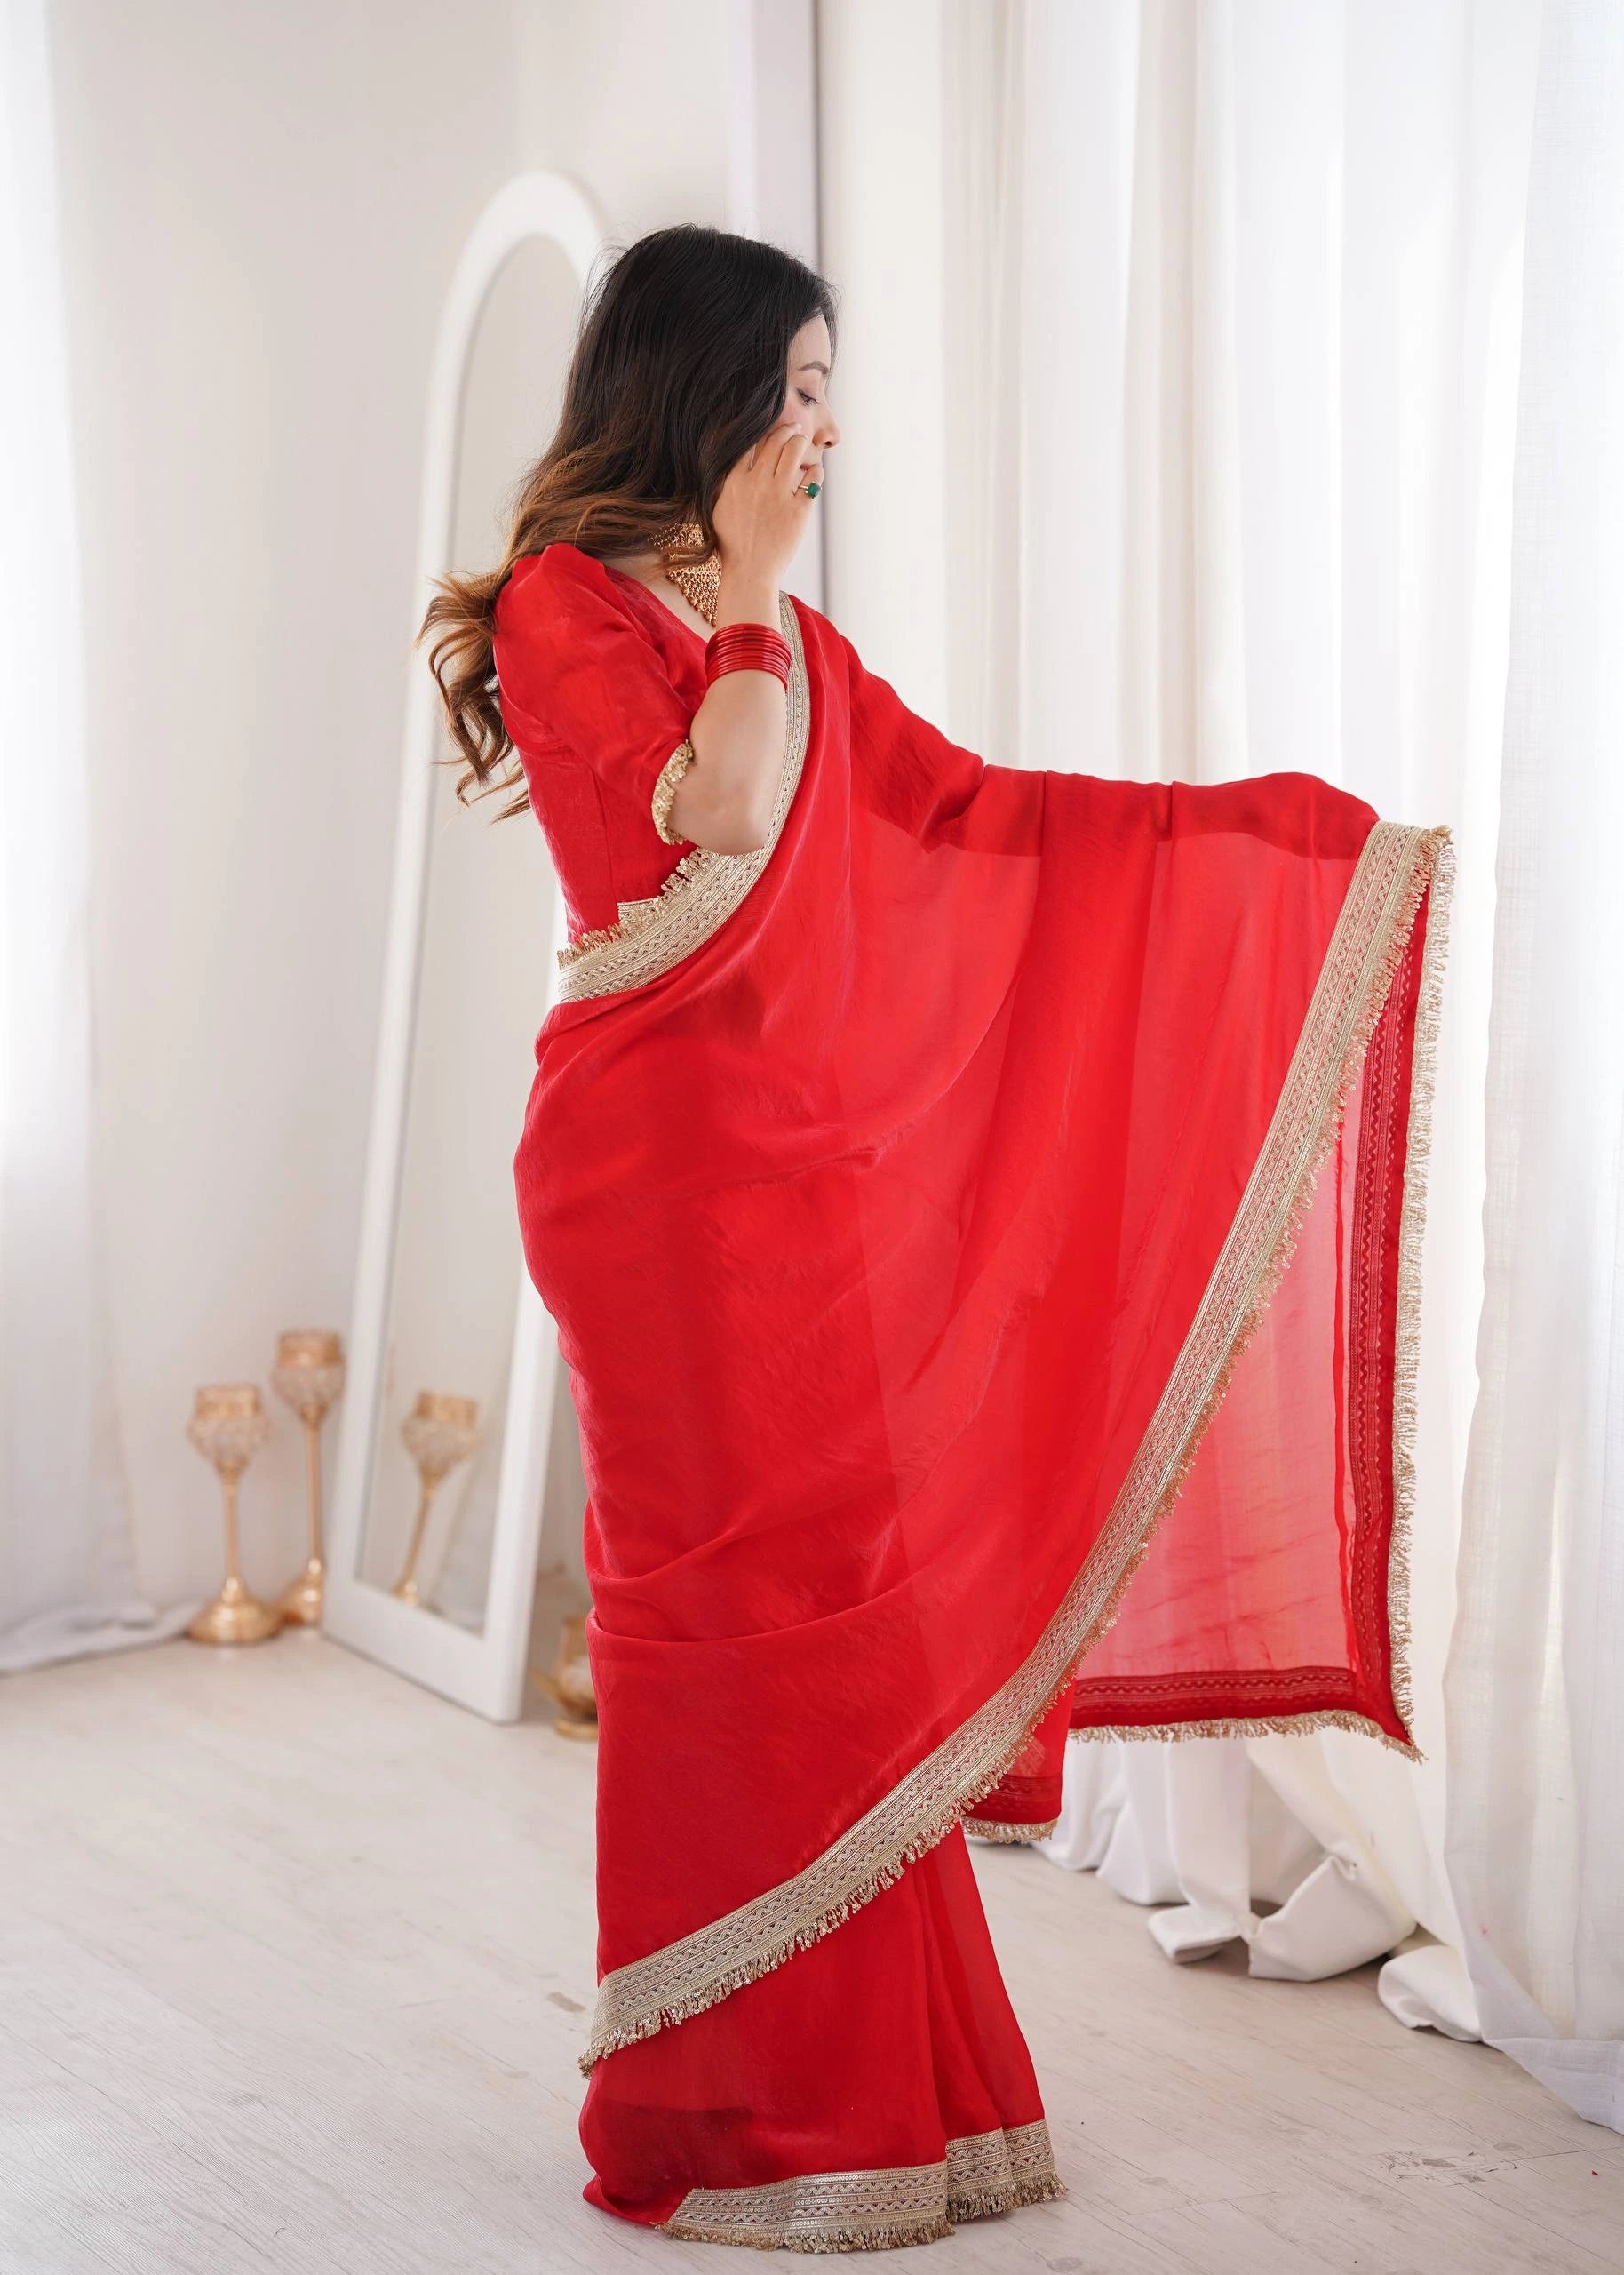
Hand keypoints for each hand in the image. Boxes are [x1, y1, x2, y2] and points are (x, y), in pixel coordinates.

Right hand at [710, 422, 820, 588]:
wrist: (749, 573)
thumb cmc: (731, 546)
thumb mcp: (718, 509)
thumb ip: (726, 484)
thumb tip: (732, 465)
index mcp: (735, 481)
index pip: (750, 442)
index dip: (761, 430)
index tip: (768, 428)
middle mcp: (757, 483)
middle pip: (774, 441)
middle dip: (786, 430)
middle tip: (792, 428)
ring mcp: (779, 495)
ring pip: (794, 451)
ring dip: (801, 442)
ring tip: (803, 442)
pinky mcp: (799, 510)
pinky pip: (813, 479)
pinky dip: (817, 471)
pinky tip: (816, 470)